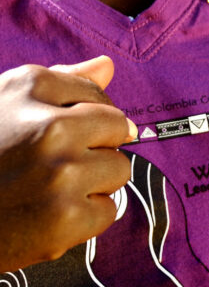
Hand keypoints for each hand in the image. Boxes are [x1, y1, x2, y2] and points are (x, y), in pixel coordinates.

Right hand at [0, 56, 135, 272]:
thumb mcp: (4, 101)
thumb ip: (60, 81)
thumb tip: (107, 66)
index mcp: (31, 87)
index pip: (100, 96)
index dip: (87, 118)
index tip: (64, 135)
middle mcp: (50, 127)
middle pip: (119, 129)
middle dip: (96, 146)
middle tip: (57, 163)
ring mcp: (60, 175)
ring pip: (119, 170)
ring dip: (94, 182)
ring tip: (51, 188)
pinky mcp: (64, 220)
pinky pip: (108, 212)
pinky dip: (84, 218)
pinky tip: (49, 214)